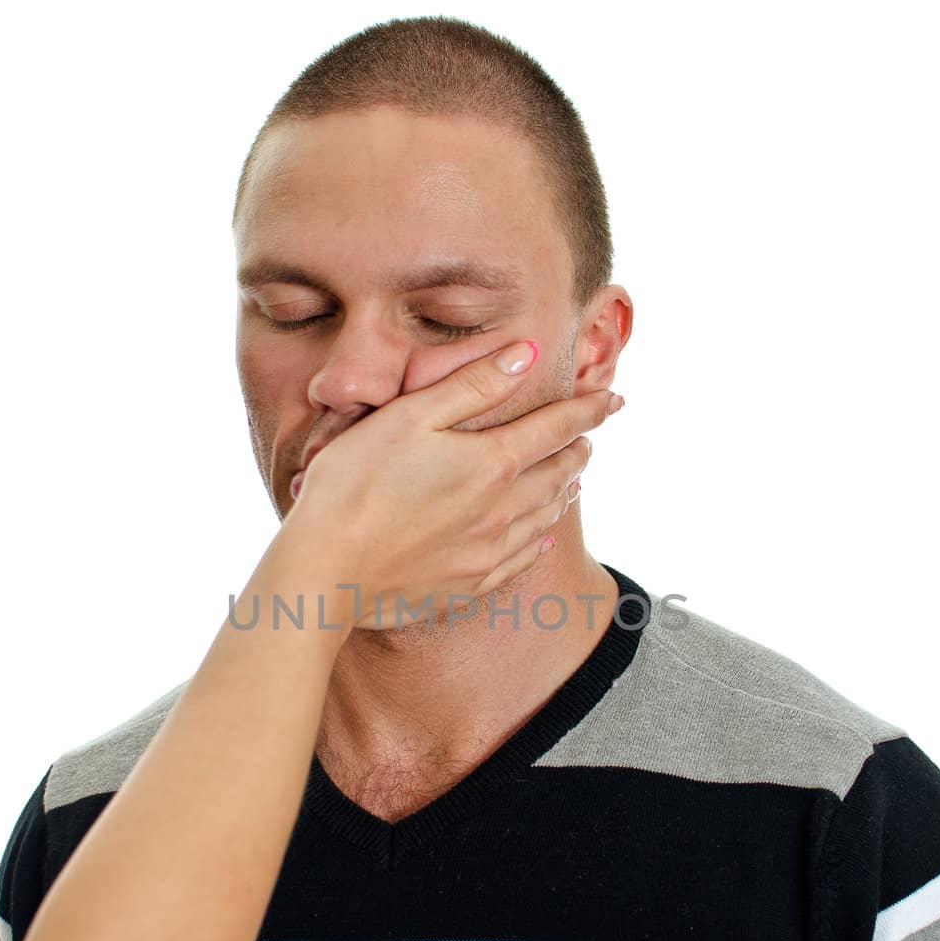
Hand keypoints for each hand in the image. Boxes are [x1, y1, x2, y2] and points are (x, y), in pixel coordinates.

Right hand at [274, 339, 622, 630]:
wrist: (327, 571)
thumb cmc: (354, 484)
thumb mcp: (408, 417)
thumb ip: (471, 385)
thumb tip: (526, 354)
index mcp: (491, 463)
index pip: (556, 427)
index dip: (588, 410)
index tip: (612, 398)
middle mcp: (501, 510)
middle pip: (557, 473)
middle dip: (577, 449)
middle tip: (590, 437)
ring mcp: (486, 552)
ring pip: (545, 517)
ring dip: (563, 492)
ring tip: (574, 479)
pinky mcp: (467, 586)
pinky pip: (521, 561)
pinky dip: (539, 542)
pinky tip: (543, 538)